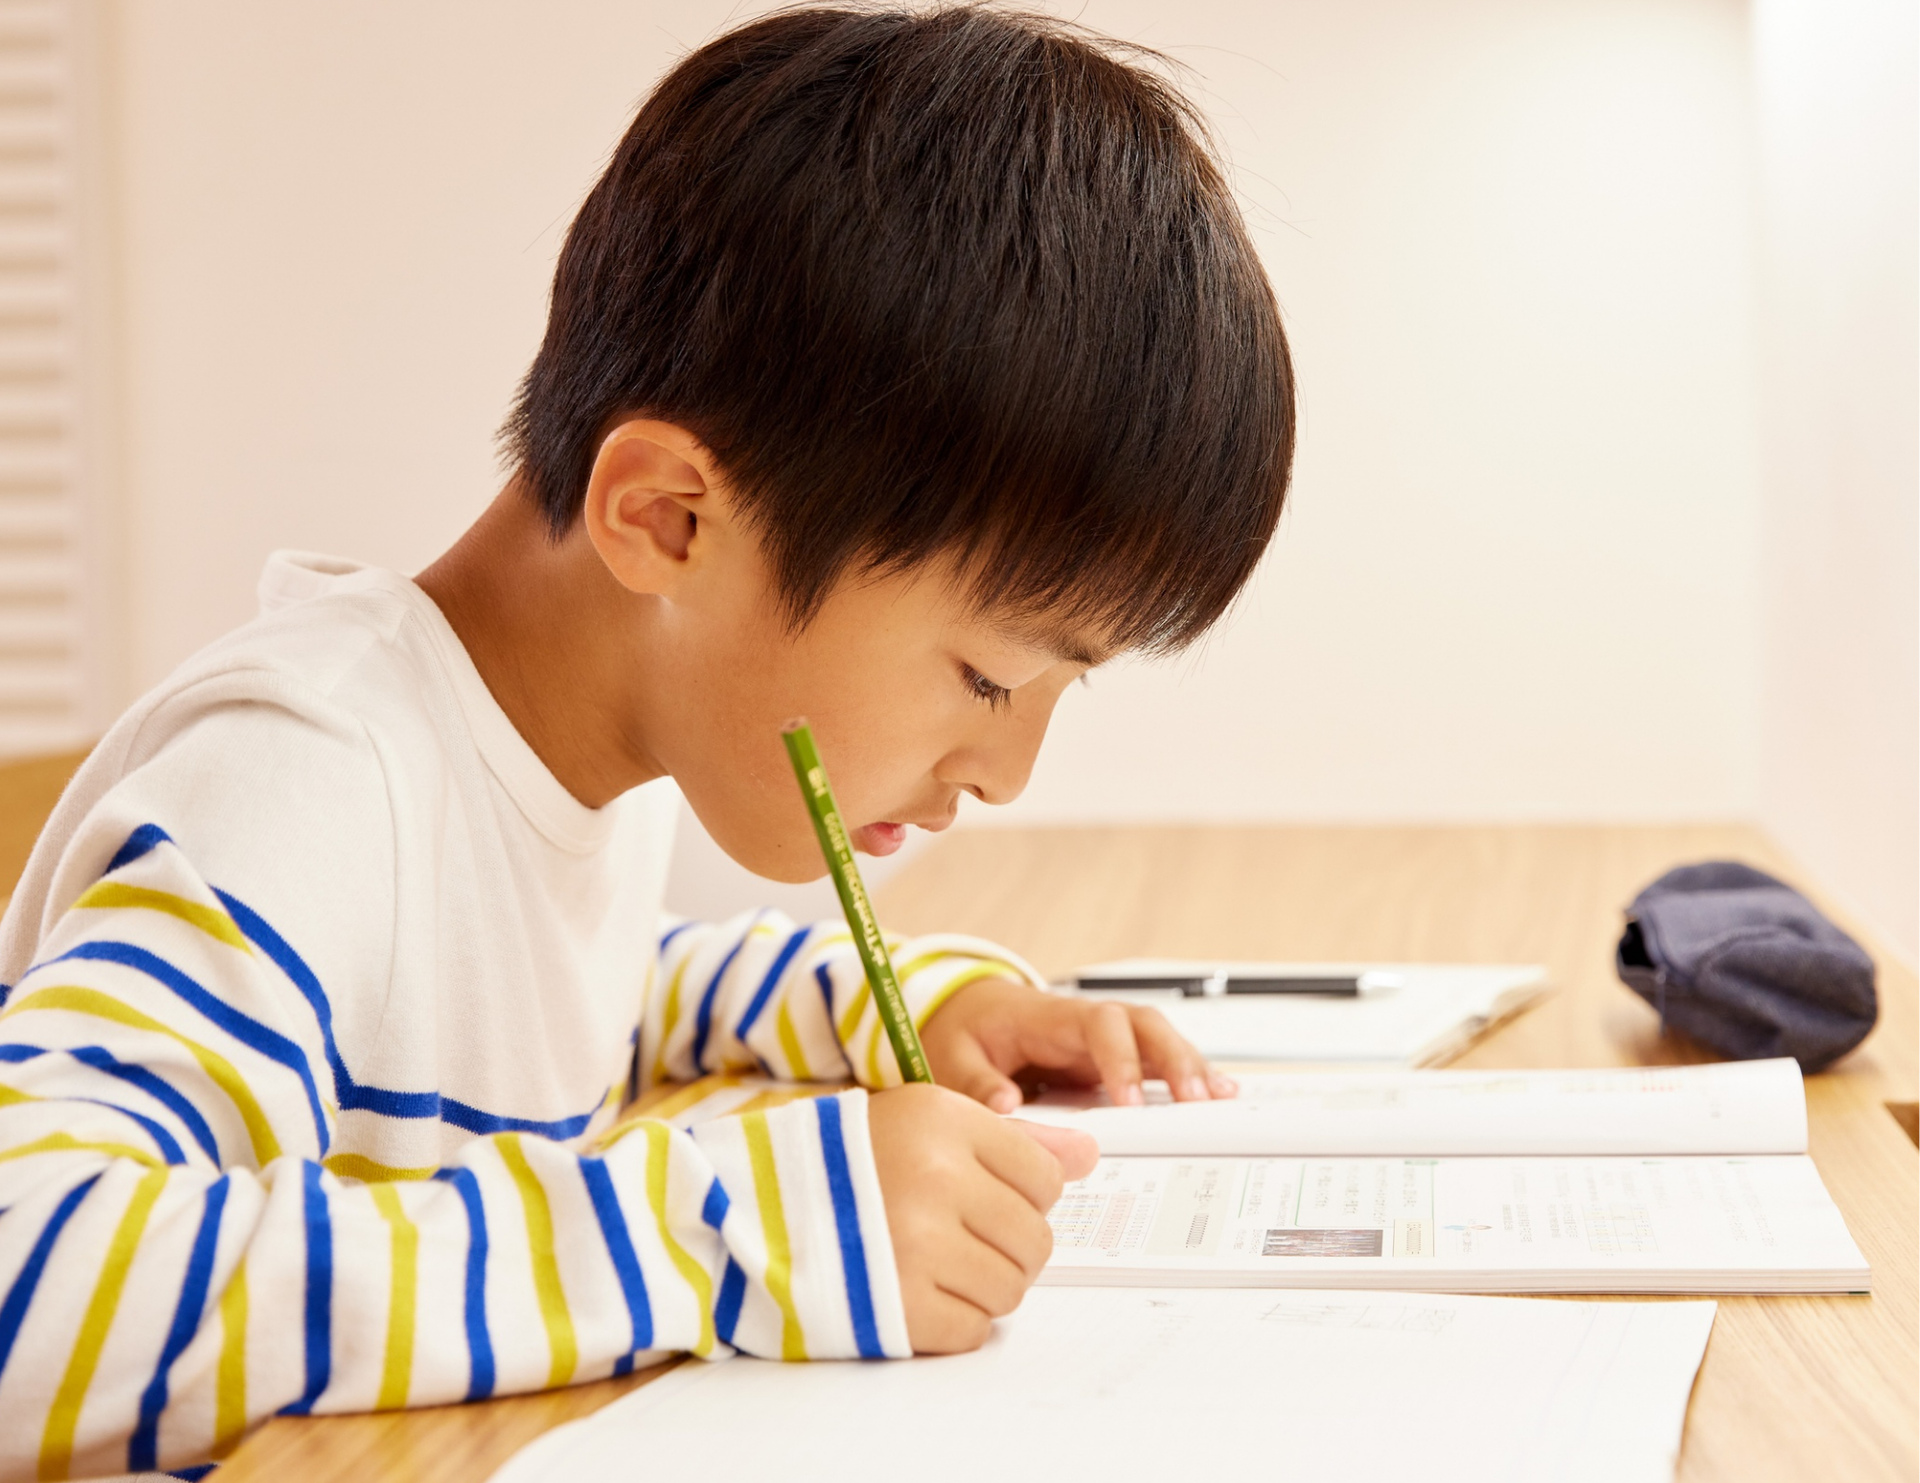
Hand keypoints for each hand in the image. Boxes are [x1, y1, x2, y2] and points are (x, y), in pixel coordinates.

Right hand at [867, 1083, 1096, 1352]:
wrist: (751, 1212)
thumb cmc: (844, 1164)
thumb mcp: (924, 1123)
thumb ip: (1012, 1141)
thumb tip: (1088, 1155)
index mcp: (943, 1121)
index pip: (1046, 1176)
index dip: (1022, 1194)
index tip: (983, 1196)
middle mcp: (936, 1179)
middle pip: (1036, 1239)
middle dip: (1007, 1245)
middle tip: (961, 1236)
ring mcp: (917, 1247)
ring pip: (1012, 1288)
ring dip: (984, 1285)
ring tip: (936, 1263)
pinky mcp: (900, 1307)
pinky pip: (975, 1329)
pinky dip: (955, 1320)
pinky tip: (917, 1290)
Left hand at [920, 977, 1238, 1111]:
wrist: (969, 1013)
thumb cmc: (965, 1032)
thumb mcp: (953, 1056)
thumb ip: (975, 1083)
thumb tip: (1006, 1106)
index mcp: (1050, 1018)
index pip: (1098, 1025)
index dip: (1120, 1059)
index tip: (1129, 1101)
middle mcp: (1086, 1023)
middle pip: (1144, 1025)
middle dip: (1173, 1059)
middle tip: (1192, 1100)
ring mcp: (1104, 1039)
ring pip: (1159, 1040)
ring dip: (1188, 1066)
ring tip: (1217, 1100)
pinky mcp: (1114, 1058)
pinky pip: (1156, 1061)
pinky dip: (1187, 1073)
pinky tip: (1217, 1093)